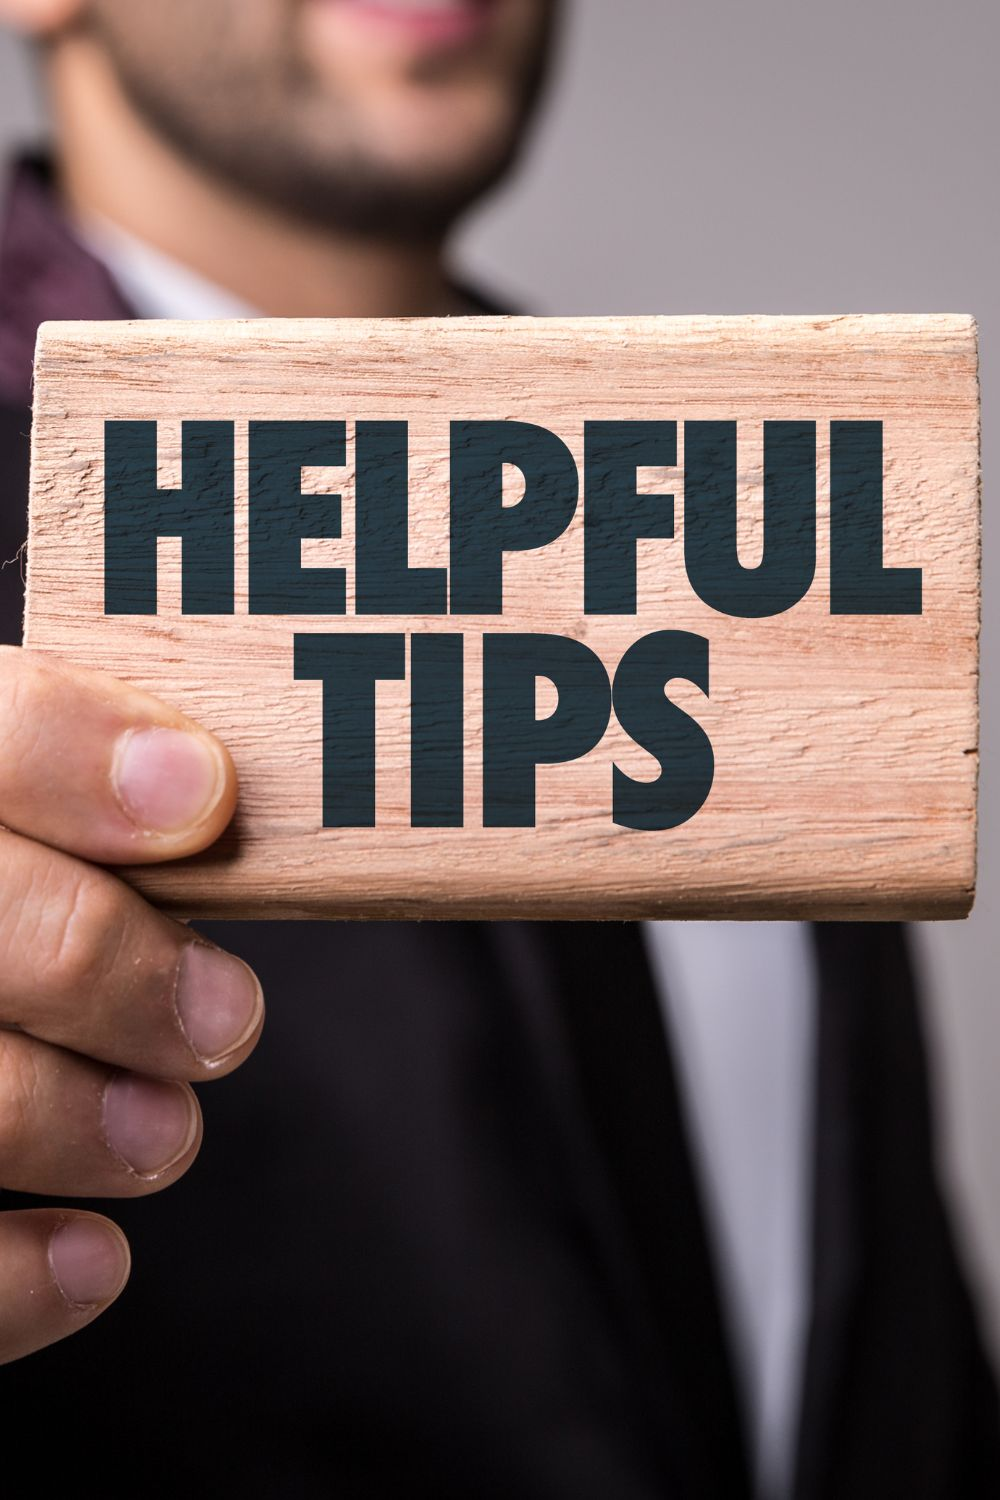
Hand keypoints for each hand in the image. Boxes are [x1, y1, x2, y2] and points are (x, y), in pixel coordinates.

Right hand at [0, 646, 262, 1364]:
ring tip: (164, 1137)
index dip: (75, 754)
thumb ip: (69, 803)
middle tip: (224, 1021)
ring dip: (75, 1120)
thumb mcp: (23, 831)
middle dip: (114, 969)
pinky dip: (8, 1279)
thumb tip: (202, 797)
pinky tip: (94, 1261)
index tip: (203, 799)